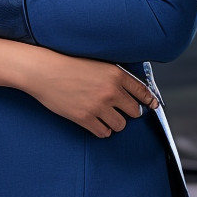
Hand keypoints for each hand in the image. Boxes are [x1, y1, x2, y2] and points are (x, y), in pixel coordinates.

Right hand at [20, 55, 159, 138]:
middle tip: (118, 108)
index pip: (142, 92)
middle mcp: (110, 91)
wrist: (44, 71)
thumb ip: (115, 76)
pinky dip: (101, 129)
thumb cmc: (68, 64)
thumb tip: (133, 91)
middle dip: (128, 112)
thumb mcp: (97, 63)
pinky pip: (104, 133)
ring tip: (104, 115)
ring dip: (115, 122)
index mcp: (116, 74)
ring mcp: (98, 106)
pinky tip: (95, 121)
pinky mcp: (85, 118)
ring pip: (120, 125)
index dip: (149, 101)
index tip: (152, 105)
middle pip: (135, 112)